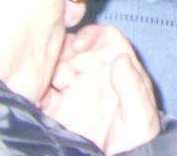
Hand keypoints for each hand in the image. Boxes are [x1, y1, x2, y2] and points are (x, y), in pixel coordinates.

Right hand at [42, 26, 160, 154]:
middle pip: (75, 48)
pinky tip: (37, 98)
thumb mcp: (140, 116)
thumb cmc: (134, 141)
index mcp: (118, 71)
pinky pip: (42, 92)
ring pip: (56, 66)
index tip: (78, 45)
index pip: (106, 39)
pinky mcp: (56, 111)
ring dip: (47, 67)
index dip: (92, 35)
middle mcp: (95, 76)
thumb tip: (120, 58)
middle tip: (53, 62)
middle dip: (63, 48)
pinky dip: (36, 90)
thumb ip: (132, 87)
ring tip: (43, 80)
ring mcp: (73, 93)